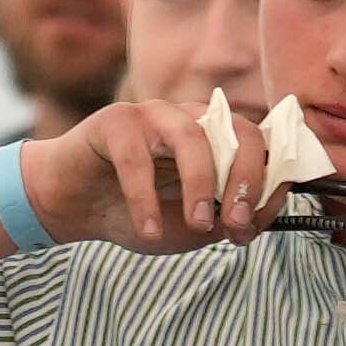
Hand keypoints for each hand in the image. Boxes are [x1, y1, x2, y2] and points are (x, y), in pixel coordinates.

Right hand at [19, 100, 267, 253]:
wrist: (77, 208)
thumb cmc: (142, 213)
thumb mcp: (198, 225)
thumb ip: (234, 217)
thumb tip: (269, 210)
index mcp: (221, 139)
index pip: (263, 146)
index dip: (268, 182)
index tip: (252, 225)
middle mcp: (194, 118)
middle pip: (240, 132)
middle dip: (244, 181)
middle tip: (235, 224)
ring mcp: (154, 114)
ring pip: (192, 137)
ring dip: (201, 185)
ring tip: (197, 227)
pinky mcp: (114, 121)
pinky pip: (137, 159)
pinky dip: (146, 200)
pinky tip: (149, 231)